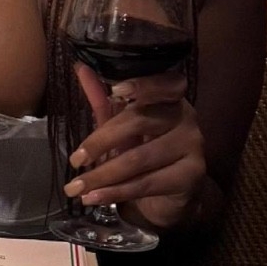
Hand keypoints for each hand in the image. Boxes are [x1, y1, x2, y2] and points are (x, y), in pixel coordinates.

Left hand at [64, 64, 206, 231]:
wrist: (170, 195)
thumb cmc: (143, 152)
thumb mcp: (121, 126)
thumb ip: (103, 99)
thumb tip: (81, 68)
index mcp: (170, 98)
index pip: (164, 84)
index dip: (142, 84)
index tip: (116, 90)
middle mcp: (186, 117)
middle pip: (140, 121)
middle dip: (101, 142)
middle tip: (74, 160)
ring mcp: (192, 146)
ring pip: (139, 158)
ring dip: (102, 175)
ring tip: (75, 188)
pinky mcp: (191, 176)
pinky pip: (146, 183)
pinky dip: (115, 192)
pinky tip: (94, 198)